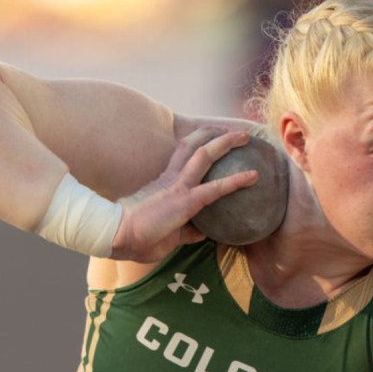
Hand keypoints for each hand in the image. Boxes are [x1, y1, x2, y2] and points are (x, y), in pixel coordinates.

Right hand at [111, 128, 258, 261]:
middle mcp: (171, 179)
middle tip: (234, 132)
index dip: (199, 146)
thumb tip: (204, 232)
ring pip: (205, 155)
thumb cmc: (138, 239)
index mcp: (164, 184)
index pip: (183, 157)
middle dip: (214, 136)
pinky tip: (254, 176)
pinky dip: (237, 180)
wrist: (118, 237)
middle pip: (194, 147)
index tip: (213, 142)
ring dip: (226, 143)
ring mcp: (178, 187)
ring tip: (246, 137)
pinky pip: (216, 187)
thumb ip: (187, 231)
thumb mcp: (168, 234)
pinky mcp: (185, 200)